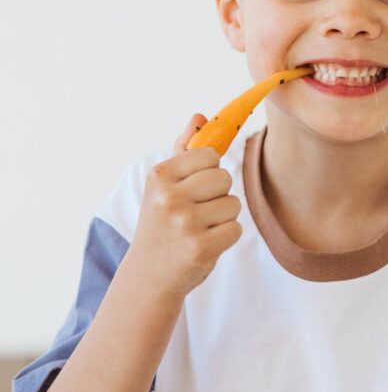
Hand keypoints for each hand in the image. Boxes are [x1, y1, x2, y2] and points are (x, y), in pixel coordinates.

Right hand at [127, 113, 242, 301]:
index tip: (192, 189)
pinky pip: (236, 229)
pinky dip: (226, 238)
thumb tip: (199, 116)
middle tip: (195, 212)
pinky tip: (204, 245)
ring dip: (222, 218)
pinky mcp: (201, 248)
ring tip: (198, 230)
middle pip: (225, 178)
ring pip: (233, 204)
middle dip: (217, 195)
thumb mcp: (163, 186)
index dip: (208, 172)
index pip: (210, 155)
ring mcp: (185, 224)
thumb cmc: (160, 224)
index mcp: (160, 176)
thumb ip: (182, 149)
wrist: (149, 276)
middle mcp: (169, 197)